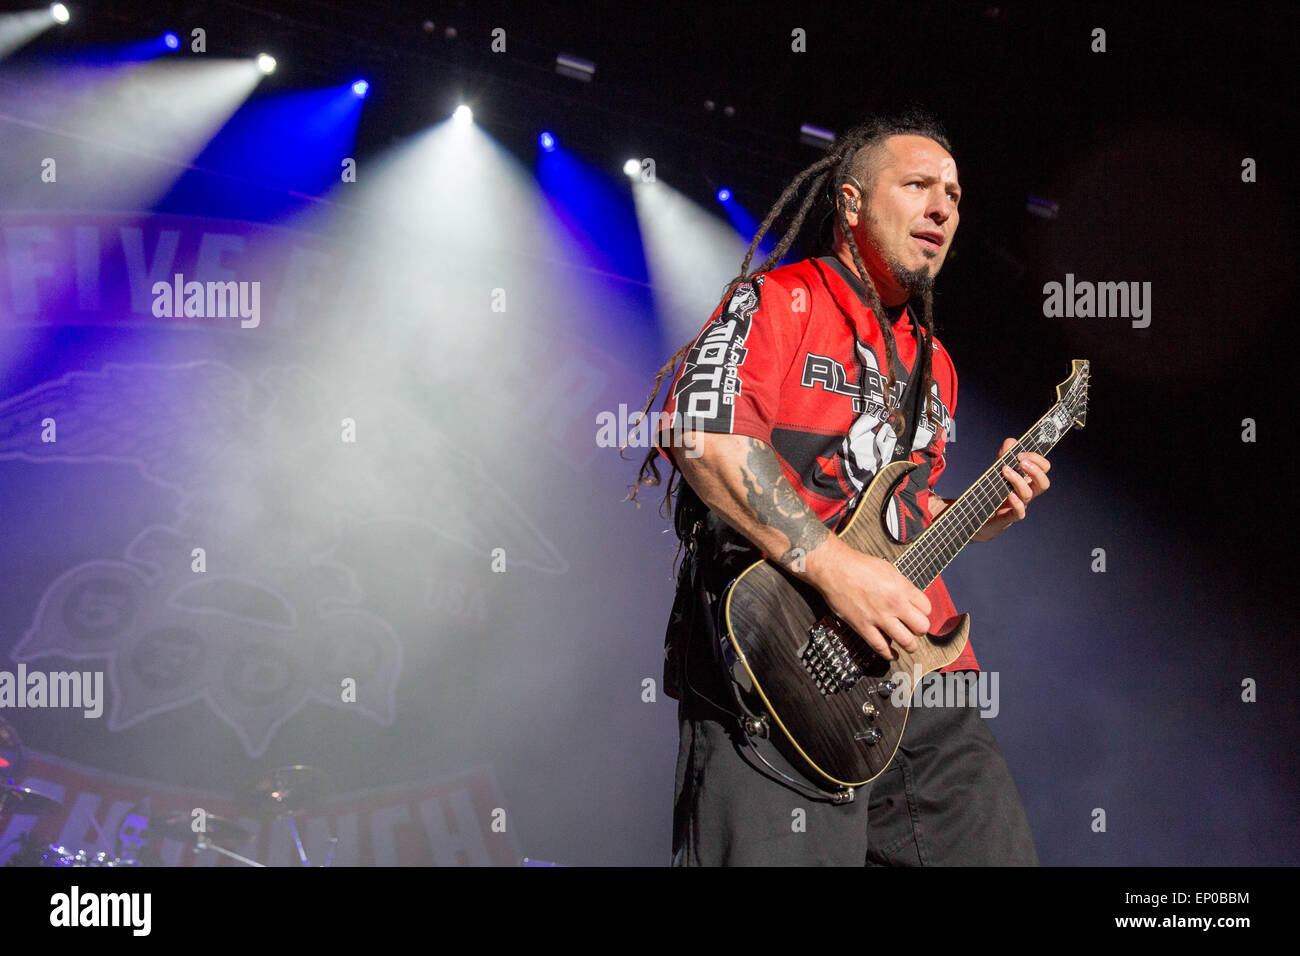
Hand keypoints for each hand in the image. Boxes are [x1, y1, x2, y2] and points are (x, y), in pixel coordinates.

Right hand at [803, 538, 931, 659]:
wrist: (834, 568)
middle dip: (920, 629)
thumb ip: (901, 585)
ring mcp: (879, 617)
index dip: (924, 613)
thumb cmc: (857, 565)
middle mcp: (894, 604)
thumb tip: (909, 598)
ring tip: (908, 645)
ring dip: (910, 645)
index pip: (927, 608)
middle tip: (915, 629)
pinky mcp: (863, 627)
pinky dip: (890, 655)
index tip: (919, 614)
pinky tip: (893, 654)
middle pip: (922, 627)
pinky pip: (881, 647)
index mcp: (901, 588)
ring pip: (907, 642)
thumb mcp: (887, 569)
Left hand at [973, 438, 1050, 541]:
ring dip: (1018, 480)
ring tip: (1005, 471)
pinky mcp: (1007, 517)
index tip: (1020, 453)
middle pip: (1043, 483)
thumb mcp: (997, 470)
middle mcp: (1026, 493)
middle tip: (1020, 461)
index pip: (1043, 469)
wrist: (977, 516)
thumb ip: (1004, 455)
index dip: (1037, 459)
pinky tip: (1009, 495)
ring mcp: (1018, 505)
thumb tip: (1011, 442)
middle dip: (1035, 470)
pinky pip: (1019, 513)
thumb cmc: (992, 492)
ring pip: (1029, 495)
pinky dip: (1017, 503)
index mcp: (1027, 480)